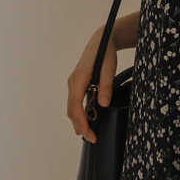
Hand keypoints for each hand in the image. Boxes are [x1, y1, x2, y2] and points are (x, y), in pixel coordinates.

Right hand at [67, 25, 117, 143]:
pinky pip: (74, 102)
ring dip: (78, 121)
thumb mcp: (108, 70)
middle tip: (91, 139)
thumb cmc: (105, 54)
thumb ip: (105, 87)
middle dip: (80, 126)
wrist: (101, 41)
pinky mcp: (77, 84)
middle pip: (71, 110)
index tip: (89, 134)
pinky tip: (85, 121)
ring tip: (87, 134)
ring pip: (71, 107)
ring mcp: (73, 83)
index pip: (76, 106)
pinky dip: (78, 113)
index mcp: (78, 80)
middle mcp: (72, 83)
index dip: (81, 122)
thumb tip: (103, 104)